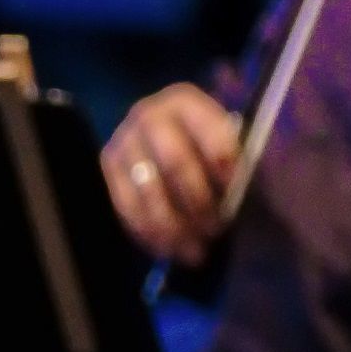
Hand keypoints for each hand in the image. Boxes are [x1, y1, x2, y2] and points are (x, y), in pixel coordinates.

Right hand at [103, 83, 242, 264]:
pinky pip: (126, 207)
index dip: (223, 159)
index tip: (235, 189)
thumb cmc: (210, 152)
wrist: (168, 152)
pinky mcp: (108, 169)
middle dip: (199, 201)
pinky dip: (151, 234)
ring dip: (175, 225)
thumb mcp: (231, 146)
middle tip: (217, 228)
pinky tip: (171, 249)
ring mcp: (124, 141)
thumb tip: (242, 187)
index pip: (206, 127)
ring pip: (148, 189)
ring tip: (197, 248)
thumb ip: (239, 160)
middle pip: (174, 160)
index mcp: (185, 101)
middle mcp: (149, 114)